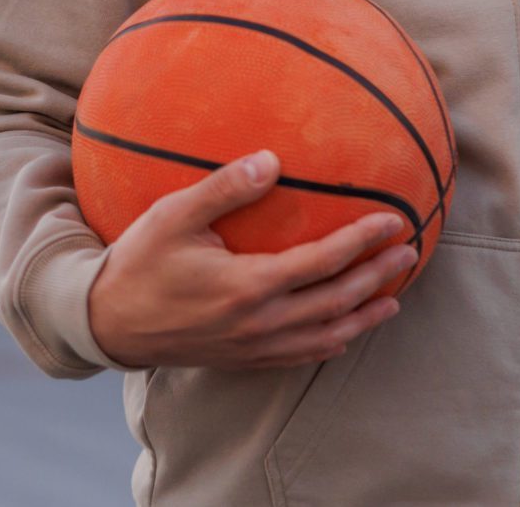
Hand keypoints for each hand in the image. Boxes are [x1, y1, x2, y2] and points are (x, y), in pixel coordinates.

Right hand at [86, 149, 412, 370]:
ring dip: (364, 315)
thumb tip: (271, 160)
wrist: (109, 324)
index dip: (361, 241)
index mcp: (249, 285)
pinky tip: (343, 333)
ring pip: (326, 335)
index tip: (392, 221)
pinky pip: (302, 355)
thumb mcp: (173, 216)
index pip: (322, 261)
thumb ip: (223, 188)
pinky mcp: (245, 360)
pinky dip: (332, 342)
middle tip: (409, 253)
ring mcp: (255, 346)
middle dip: (377, 276)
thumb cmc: (139, 263)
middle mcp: (261, 322)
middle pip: (336, 300)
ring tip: (393, 299)